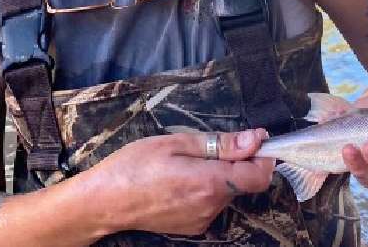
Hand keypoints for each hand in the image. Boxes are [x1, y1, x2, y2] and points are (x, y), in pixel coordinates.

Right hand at [85, 129, 273, 235]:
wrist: (104, 202)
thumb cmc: (135, 166)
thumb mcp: (176, 143)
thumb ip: (220, 143)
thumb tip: (256, 139)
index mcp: (211, 183)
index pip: (260, 176)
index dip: (263, 156)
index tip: (254, 141)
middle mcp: (211, 207)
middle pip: (243, 183)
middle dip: (235, 163)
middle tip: (207, 147)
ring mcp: (202, 221)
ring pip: (226, 194)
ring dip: (218, 177)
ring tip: (185, 165)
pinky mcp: (192, 228)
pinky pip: (210, 205)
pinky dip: (204, 190)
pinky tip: (179, 182)